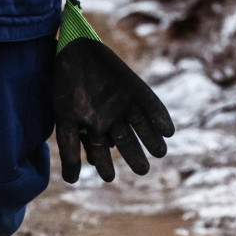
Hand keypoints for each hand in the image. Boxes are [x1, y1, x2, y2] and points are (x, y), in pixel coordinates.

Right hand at [52, 38, 174, 182]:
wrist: (77, 53)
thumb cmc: (67, 88)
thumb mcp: (66, 121)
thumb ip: (70, 151)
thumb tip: (72, 182)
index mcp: (93, 127)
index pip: (100, 151)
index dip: (104, 165)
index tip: (109, 177)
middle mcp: (111, 118)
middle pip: (125, 143)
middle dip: (134, 156)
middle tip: (143, 170)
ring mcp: (125, 105)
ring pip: (142, 128)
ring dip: (151, 140)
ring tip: (160, 152)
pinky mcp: (137, 91)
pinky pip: (153, 107)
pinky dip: (160, 118)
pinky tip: (169, 131)